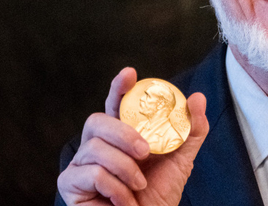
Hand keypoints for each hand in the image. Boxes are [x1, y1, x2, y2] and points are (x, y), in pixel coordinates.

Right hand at [57, 68, 208, 205]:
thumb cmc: (159, 194)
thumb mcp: (181, 160)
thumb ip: (190, 130)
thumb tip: (197, 98)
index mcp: (121, 133)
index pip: (116, 103)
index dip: (119, 87)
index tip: (129, 74)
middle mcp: (97, 143)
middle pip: (97, 120)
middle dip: (122, 133)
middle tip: (145, 151)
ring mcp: (81, 163)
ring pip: (95, 148)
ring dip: (124, 168)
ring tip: (139, 185)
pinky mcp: (70, 183)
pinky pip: (91, 173)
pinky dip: (114, 187)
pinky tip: (124, 200)